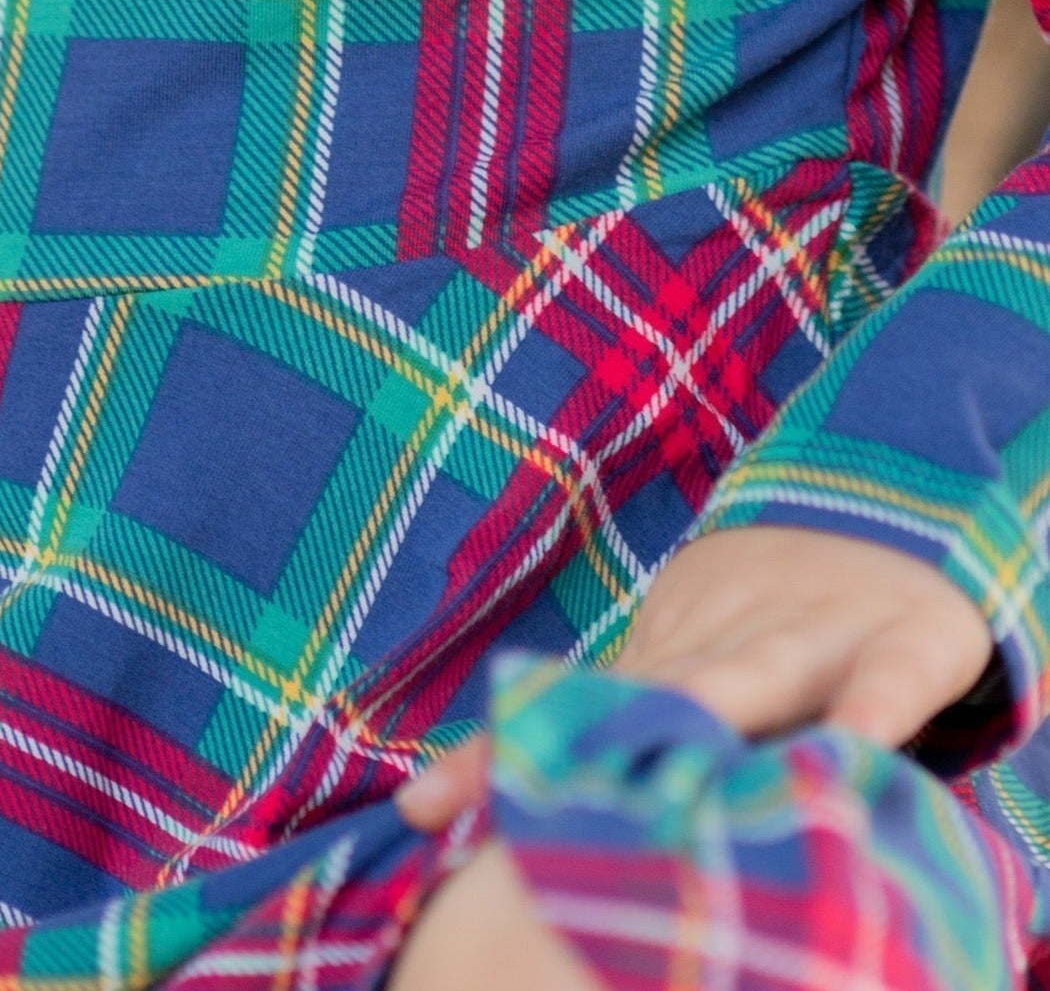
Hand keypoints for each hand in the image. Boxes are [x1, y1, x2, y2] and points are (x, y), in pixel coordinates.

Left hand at [398, 526, 994, 831]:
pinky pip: (889, 682)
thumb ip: (616, 728)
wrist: (882, 516)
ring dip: (711, 715)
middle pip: (645, 700)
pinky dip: (874, 707)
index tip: (420, 804)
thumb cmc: (764, 626)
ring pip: (753, 681)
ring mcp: (809, 641)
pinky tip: (859, 744)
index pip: (570, 716)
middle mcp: (722, 650)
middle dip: (585, 744)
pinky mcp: (900, 647)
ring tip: (675, 770)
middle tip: (520, 797)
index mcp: (665, 662)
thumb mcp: (687, 666)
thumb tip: (510, 802)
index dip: (499, 757)